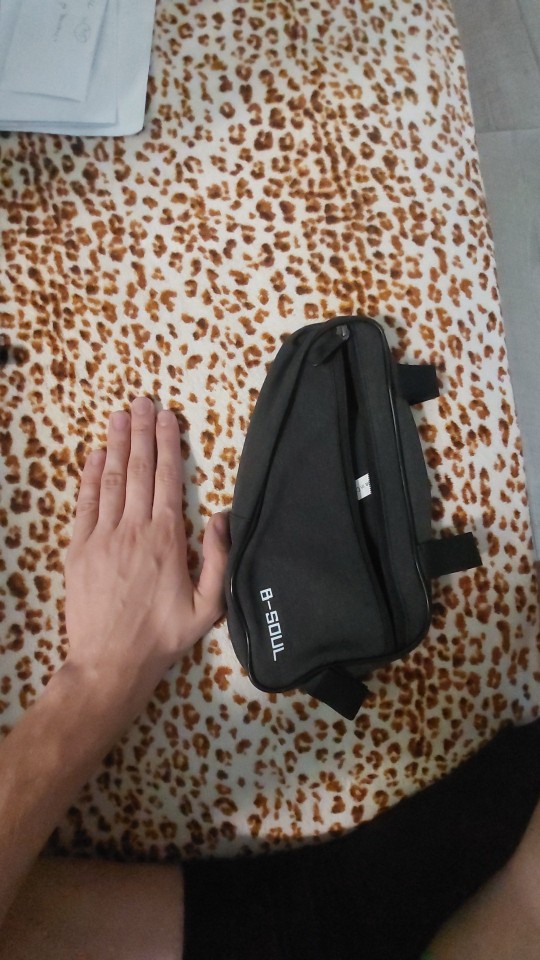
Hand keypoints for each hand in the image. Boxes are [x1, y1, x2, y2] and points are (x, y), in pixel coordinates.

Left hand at [64, 396, 229, 704]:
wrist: (110, 661)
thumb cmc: (163, 636)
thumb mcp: (208, 605)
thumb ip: (218, 559)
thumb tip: (222, 516)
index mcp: (166, 539)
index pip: (167, 479)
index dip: (167, 444)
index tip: (167, 417)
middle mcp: (134, 529)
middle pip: (139, 470)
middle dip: (142, 432)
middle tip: (144, 402)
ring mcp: (103, 536)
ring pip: (111, 479)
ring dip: (117, 444)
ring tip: (121, 415)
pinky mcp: (78, 548)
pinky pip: (85, 503)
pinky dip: (90, 475)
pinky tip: (95, 454)